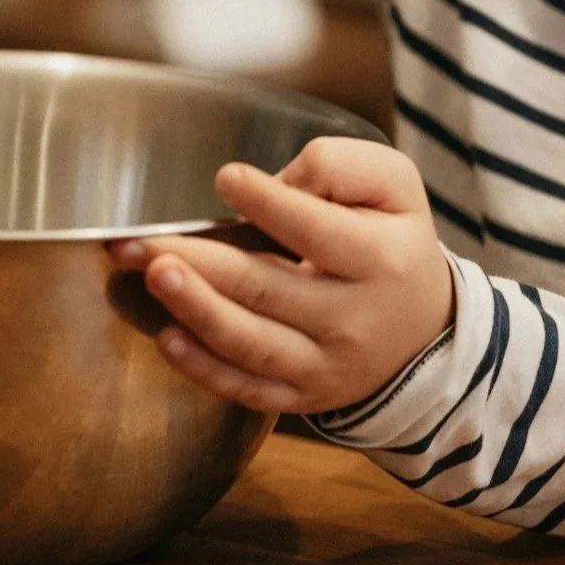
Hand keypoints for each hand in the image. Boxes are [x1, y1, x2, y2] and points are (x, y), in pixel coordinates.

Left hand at [107, 138, 455, 415]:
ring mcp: (324, 365)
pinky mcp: (300, 396)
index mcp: (381, 260)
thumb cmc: (391, 243)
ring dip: (196, 310)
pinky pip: (247, 389)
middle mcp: (353, 319)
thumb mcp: (393, 189)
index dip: (269, 203)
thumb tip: (280, 180)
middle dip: (200, 262)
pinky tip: (167, 339)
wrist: (423, 331)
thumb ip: (341, 168)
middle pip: (267, 289)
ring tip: (154, 276)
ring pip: (251, 343)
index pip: (317, 231)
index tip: (226, 177)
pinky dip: (204, 369)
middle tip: (142, 240)